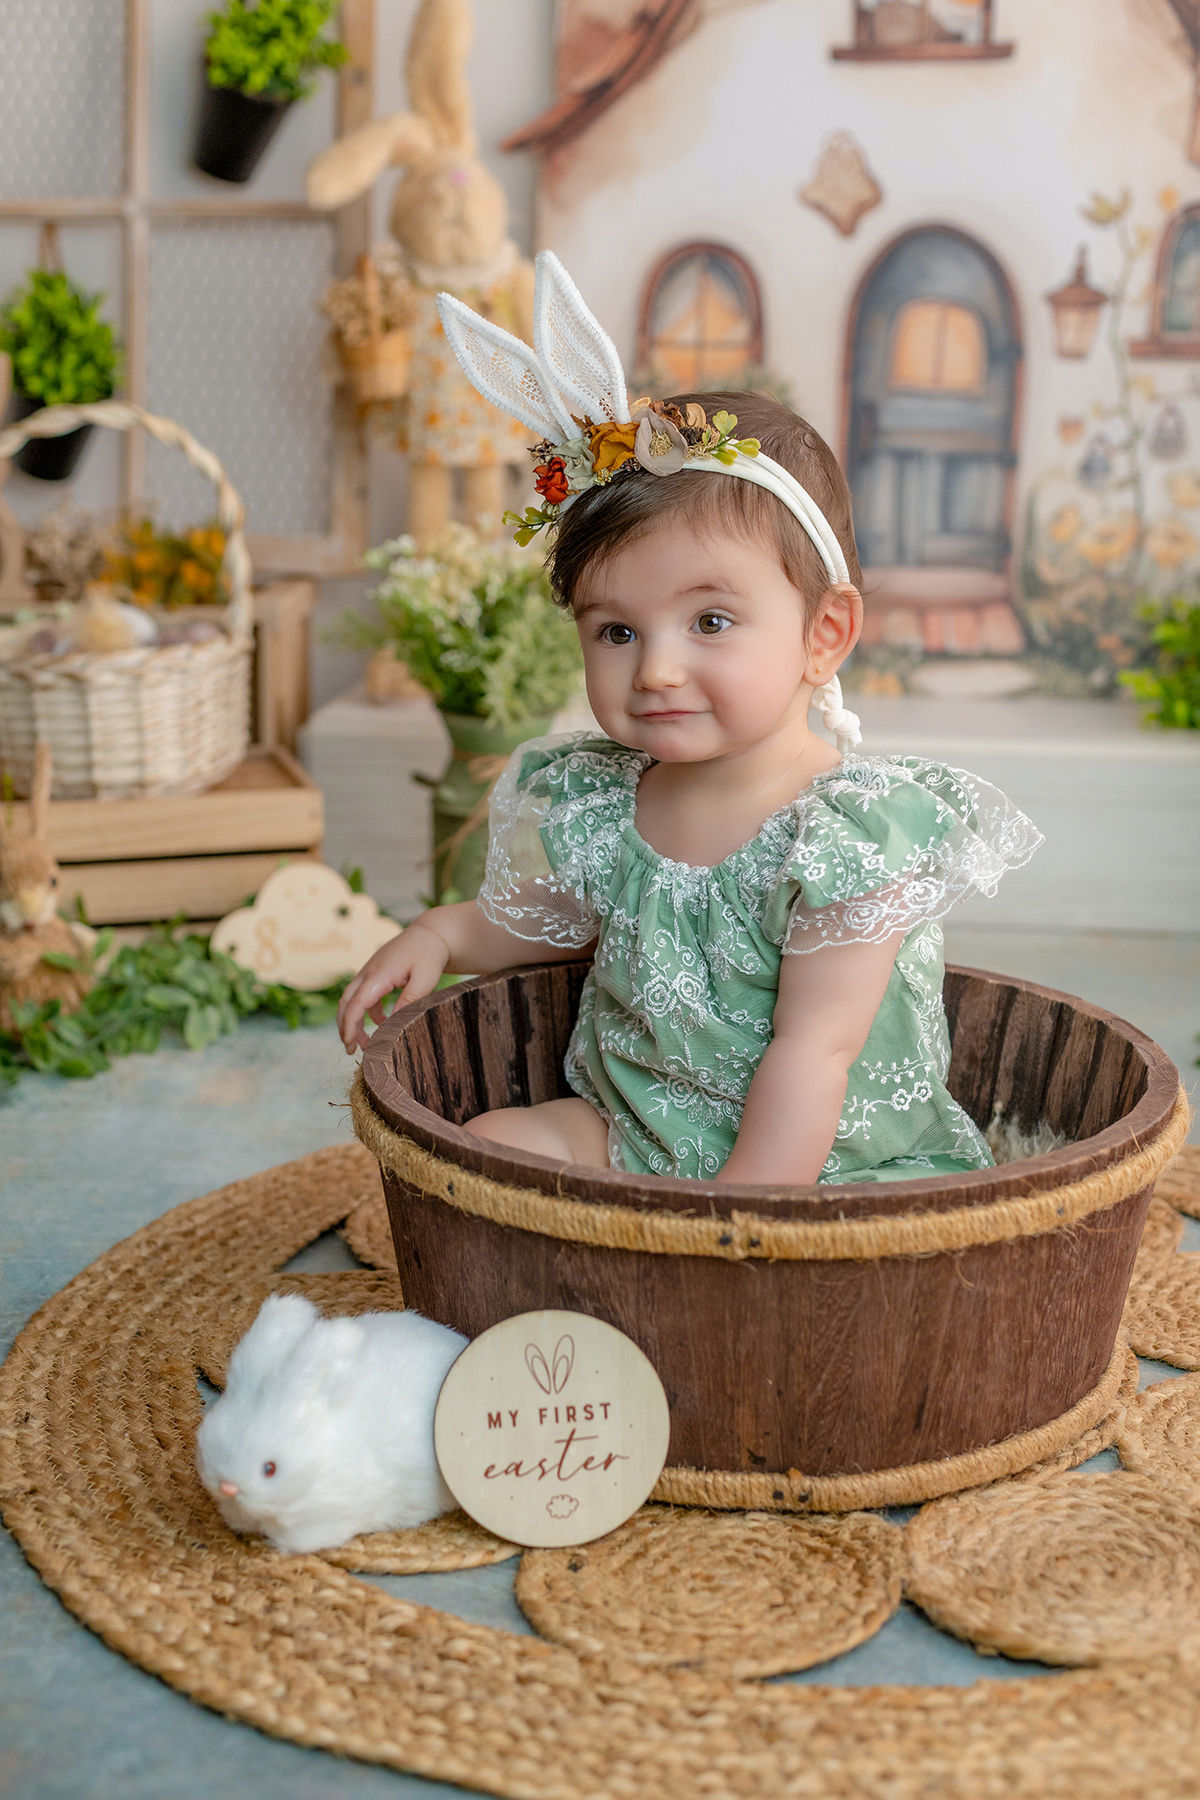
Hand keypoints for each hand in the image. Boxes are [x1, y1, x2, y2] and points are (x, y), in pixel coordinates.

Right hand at [337, 919, 448, 1053]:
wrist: (430, 933)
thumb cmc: (429, 954)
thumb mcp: (425, 978)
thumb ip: (409, 1000)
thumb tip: (394, 1024)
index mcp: (378, 974)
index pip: (356, 1004)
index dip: (350, 1026)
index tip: (350, 1045)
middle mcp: (368, 972)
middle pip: (346, 1003)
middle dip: (345, 1027)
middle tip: (351, 1050)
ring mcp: (369, 972)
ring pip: (351, 1000)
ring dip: (353, 1021)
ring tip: (363, 1044)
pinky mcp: (374, 974)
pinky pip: (364, 996)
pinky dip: (368, 1012)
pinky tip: (381, 1023)